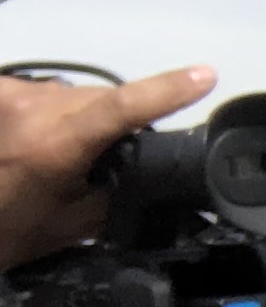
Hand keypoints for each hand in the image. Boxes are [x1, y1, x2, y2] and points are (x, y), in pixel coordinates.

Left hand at [0, 66, 218, 269]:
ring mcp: (8, 92)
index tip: (205, 75)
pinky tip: (39, 140)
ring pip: (76, 94)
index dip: (165, 91)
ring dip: (84, 117)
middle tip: (107, 162)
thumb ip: (119, 186)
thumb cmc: (13, 230)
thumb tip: (148, 162)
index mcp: (53, 145)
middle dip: (118, 122)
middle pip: (101, 98)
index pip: (120, 109)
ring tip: (64, 155)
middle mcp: (29, 107)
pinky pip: (47, 93)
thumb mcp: (77, 222)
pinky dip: (57, 113)